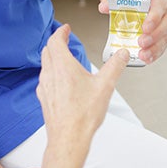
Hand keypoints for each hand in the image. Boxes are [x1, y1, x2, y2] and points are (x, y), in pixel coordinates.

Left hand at [37, 25, 128, 153]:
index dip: (61, 32)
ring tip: (64, 58)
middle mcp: (50, 74)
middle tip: (64, 39)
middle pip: (47, 50)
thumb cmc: (83, 114)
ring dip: (53, 56)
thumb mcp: (105, 86)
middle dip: (56, 42)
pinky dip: (51, 72)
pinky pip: (45, 79)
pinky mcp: (44, 98)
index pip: (55, 40)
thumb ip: (115, 66)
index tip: (66, 28)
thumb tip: (122, 54)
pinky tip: (61, 81)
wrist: (68, 139)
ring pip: (44, 64)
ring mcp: (44, 87)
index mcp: (62, 66)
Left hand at [98, 0, 166, 64]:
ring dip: (155, 46)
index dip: (155, 16)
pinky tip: (147, 57)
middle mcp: (166, 5)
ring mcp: (166, 19)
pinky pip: (163, 43)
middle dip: (155, 34)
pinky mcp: (164, 31)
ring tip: (143, 54)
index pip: (161, 2)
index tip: (145, 27)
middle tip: (141, 42)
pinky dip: (155, 52)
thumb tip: (104, 7)